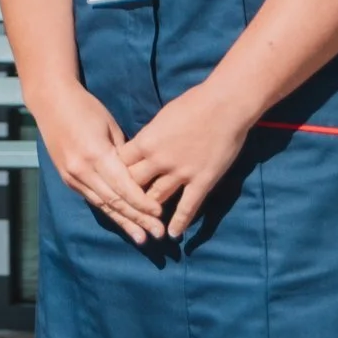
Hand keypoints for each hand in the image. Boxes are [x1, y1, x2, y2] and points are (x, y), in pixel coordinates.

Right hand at [36, 83, 161, 246]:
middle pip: (115, 201)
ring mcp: (72, 176)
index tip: (160, 215)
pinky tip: (122, 222)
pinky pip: (92, 199)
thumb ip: (123, 154)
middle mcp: (82, 170)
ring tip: (141, 238)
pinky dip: (108, 211)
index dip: (143, 203)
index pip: (124, 186)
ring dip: (124, 222)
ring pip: (102, 205)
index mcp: (96, 154)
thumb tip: (140, 175)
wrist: (50, 102)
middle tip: (158, 235)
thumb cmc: (86, 108)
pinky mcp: (67, 179)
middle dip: (138, 219)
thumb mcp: (110, 126)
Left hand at [124, 85, 252, 238]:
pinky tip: (173, 234)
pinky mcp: (201, 181)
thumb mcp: (162, 118)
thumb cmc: (193, 103)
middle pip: (133, 186)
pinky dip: (179, 223)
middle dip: (127, 197)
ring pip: (156, 200)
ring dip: (149, 214)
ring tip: (145, 226)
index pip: (120, 165)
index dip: (115, 176)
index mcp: (145, 142)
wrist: (225, 104)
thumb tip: (140, 148)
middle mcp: (158, 160)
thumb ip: (150, 137)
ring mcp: (180, 173)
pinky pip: (187, 207)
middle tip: (124, 208)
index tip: (113, 184)